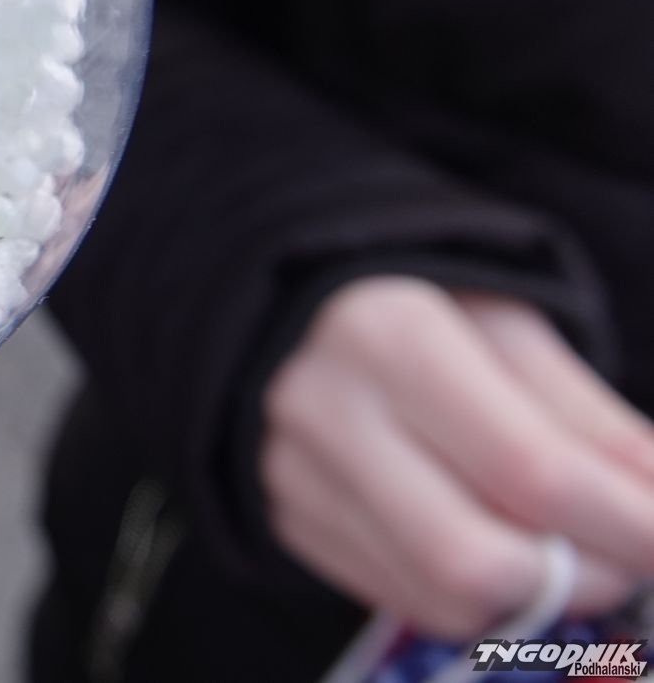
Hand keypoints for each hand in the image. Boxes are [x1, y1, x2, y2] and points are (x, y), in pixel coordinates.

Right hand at [261, 276, 653, 636]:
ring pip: (441, 596)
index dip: (626, 523)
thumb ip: (591, 422)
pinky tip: (491, 542)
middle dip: (580, 578)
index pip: (529, 470)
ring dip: (529, 595)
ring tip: (559, 549)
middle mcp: (325, 410)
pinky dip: (472, 593)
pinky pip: (403, 598)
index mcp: (388, 336)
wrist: (297, 313)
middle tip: (623, 556)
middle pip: (473, 556)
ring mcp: (293, 474)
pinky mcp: (288, 520)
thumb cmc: (422, 309)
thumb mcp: (513, 333)